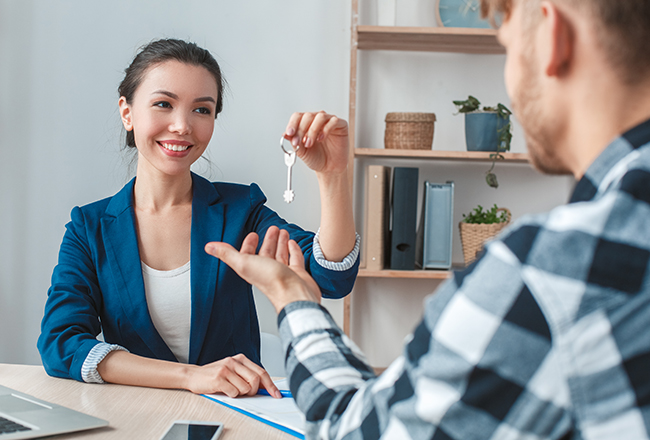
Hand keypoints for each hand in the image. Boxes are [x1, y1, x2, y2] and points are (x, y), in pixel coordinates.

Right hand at [185, 353, 280, 397]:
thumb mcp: (233, 371)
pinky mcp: (219, 378)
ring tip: (231, 389)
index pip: (261, 372)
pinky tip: (224, 390)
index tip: (277, 394)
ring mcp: (226, 369)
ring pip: (246, 388)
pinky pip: (234, 393)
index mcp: (241, 358)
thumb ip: (248, 376)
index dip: (271, 385)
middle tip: (247, 394)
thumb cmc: (215, 374)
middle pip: (256, 380)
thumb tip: (265, 387)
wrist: (193, 375)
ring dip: (240, 394)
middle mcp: (234, 361)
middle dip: (254, 392)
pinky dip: (231, 395)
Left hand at [204, 226, 320, 312]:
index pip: (249, 254)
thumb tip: (209, 247)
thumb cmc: (272, 282)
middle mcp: (268, 271)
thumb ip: (227, 254)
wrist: (295, 294)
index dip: (250, 244)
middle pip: (266, 252)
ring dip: (280, 243)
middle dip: (268, 240)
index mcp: (253, 269)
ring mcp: (283, 272)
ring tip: (282, 232)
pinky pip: (294, 258)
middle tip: (272, 229)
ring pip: (280, 254)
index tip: (252, 234)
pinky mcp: (297, 273)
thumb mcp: (244, 263)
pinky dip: (293, 250)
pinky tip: (292, 244)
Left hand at [284, 111, 348, 174]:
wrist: (329, 168)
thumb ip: (294, 142)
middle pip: (308, 116)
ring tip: (310, 143)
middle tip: (300, 142)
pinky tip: (321, 139)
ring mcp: (329, 122)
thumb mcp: (302, 152)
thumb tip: (285, 135)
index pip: (298, 117)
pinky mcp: (341, 125)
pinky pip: (334, 121)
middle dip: (302, 129)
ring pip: (320, 116)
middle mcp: (317, 121)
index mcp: (306, 124)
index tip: (290, 133)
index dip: (293, 124)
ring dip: (313, 130)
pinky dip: (326, 130)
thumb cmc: (317, 158)